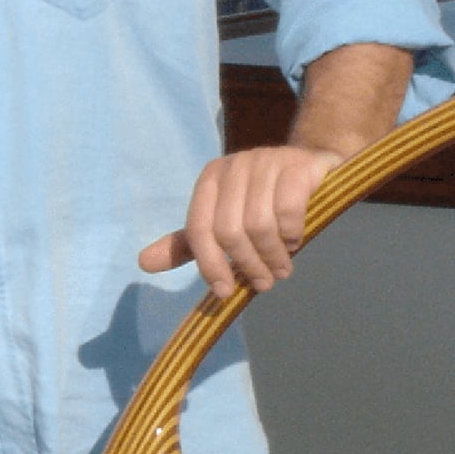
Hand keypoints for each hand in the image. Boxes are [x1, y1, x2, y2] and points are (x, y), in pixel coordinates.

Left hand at [138, 145, 342, 299]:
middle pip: (229, 230)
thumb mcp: (223, 222)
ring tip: (281, 268)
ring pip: (259, 224)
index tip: (224, 291)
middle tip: (264, 282)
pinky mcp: (297, 165)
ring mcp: (267, 161)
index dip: (209, 264)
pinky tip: (296, 240)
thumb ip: (189, 244)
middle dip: (247, 265)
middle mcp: (235, 165)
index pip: (198, 228)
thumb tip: (143, 263)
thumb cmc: (263, 202)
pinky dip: (292, 235)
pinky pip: (288, 211)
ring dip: (272, 256)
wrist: (311, 169)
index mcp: (211, 179)